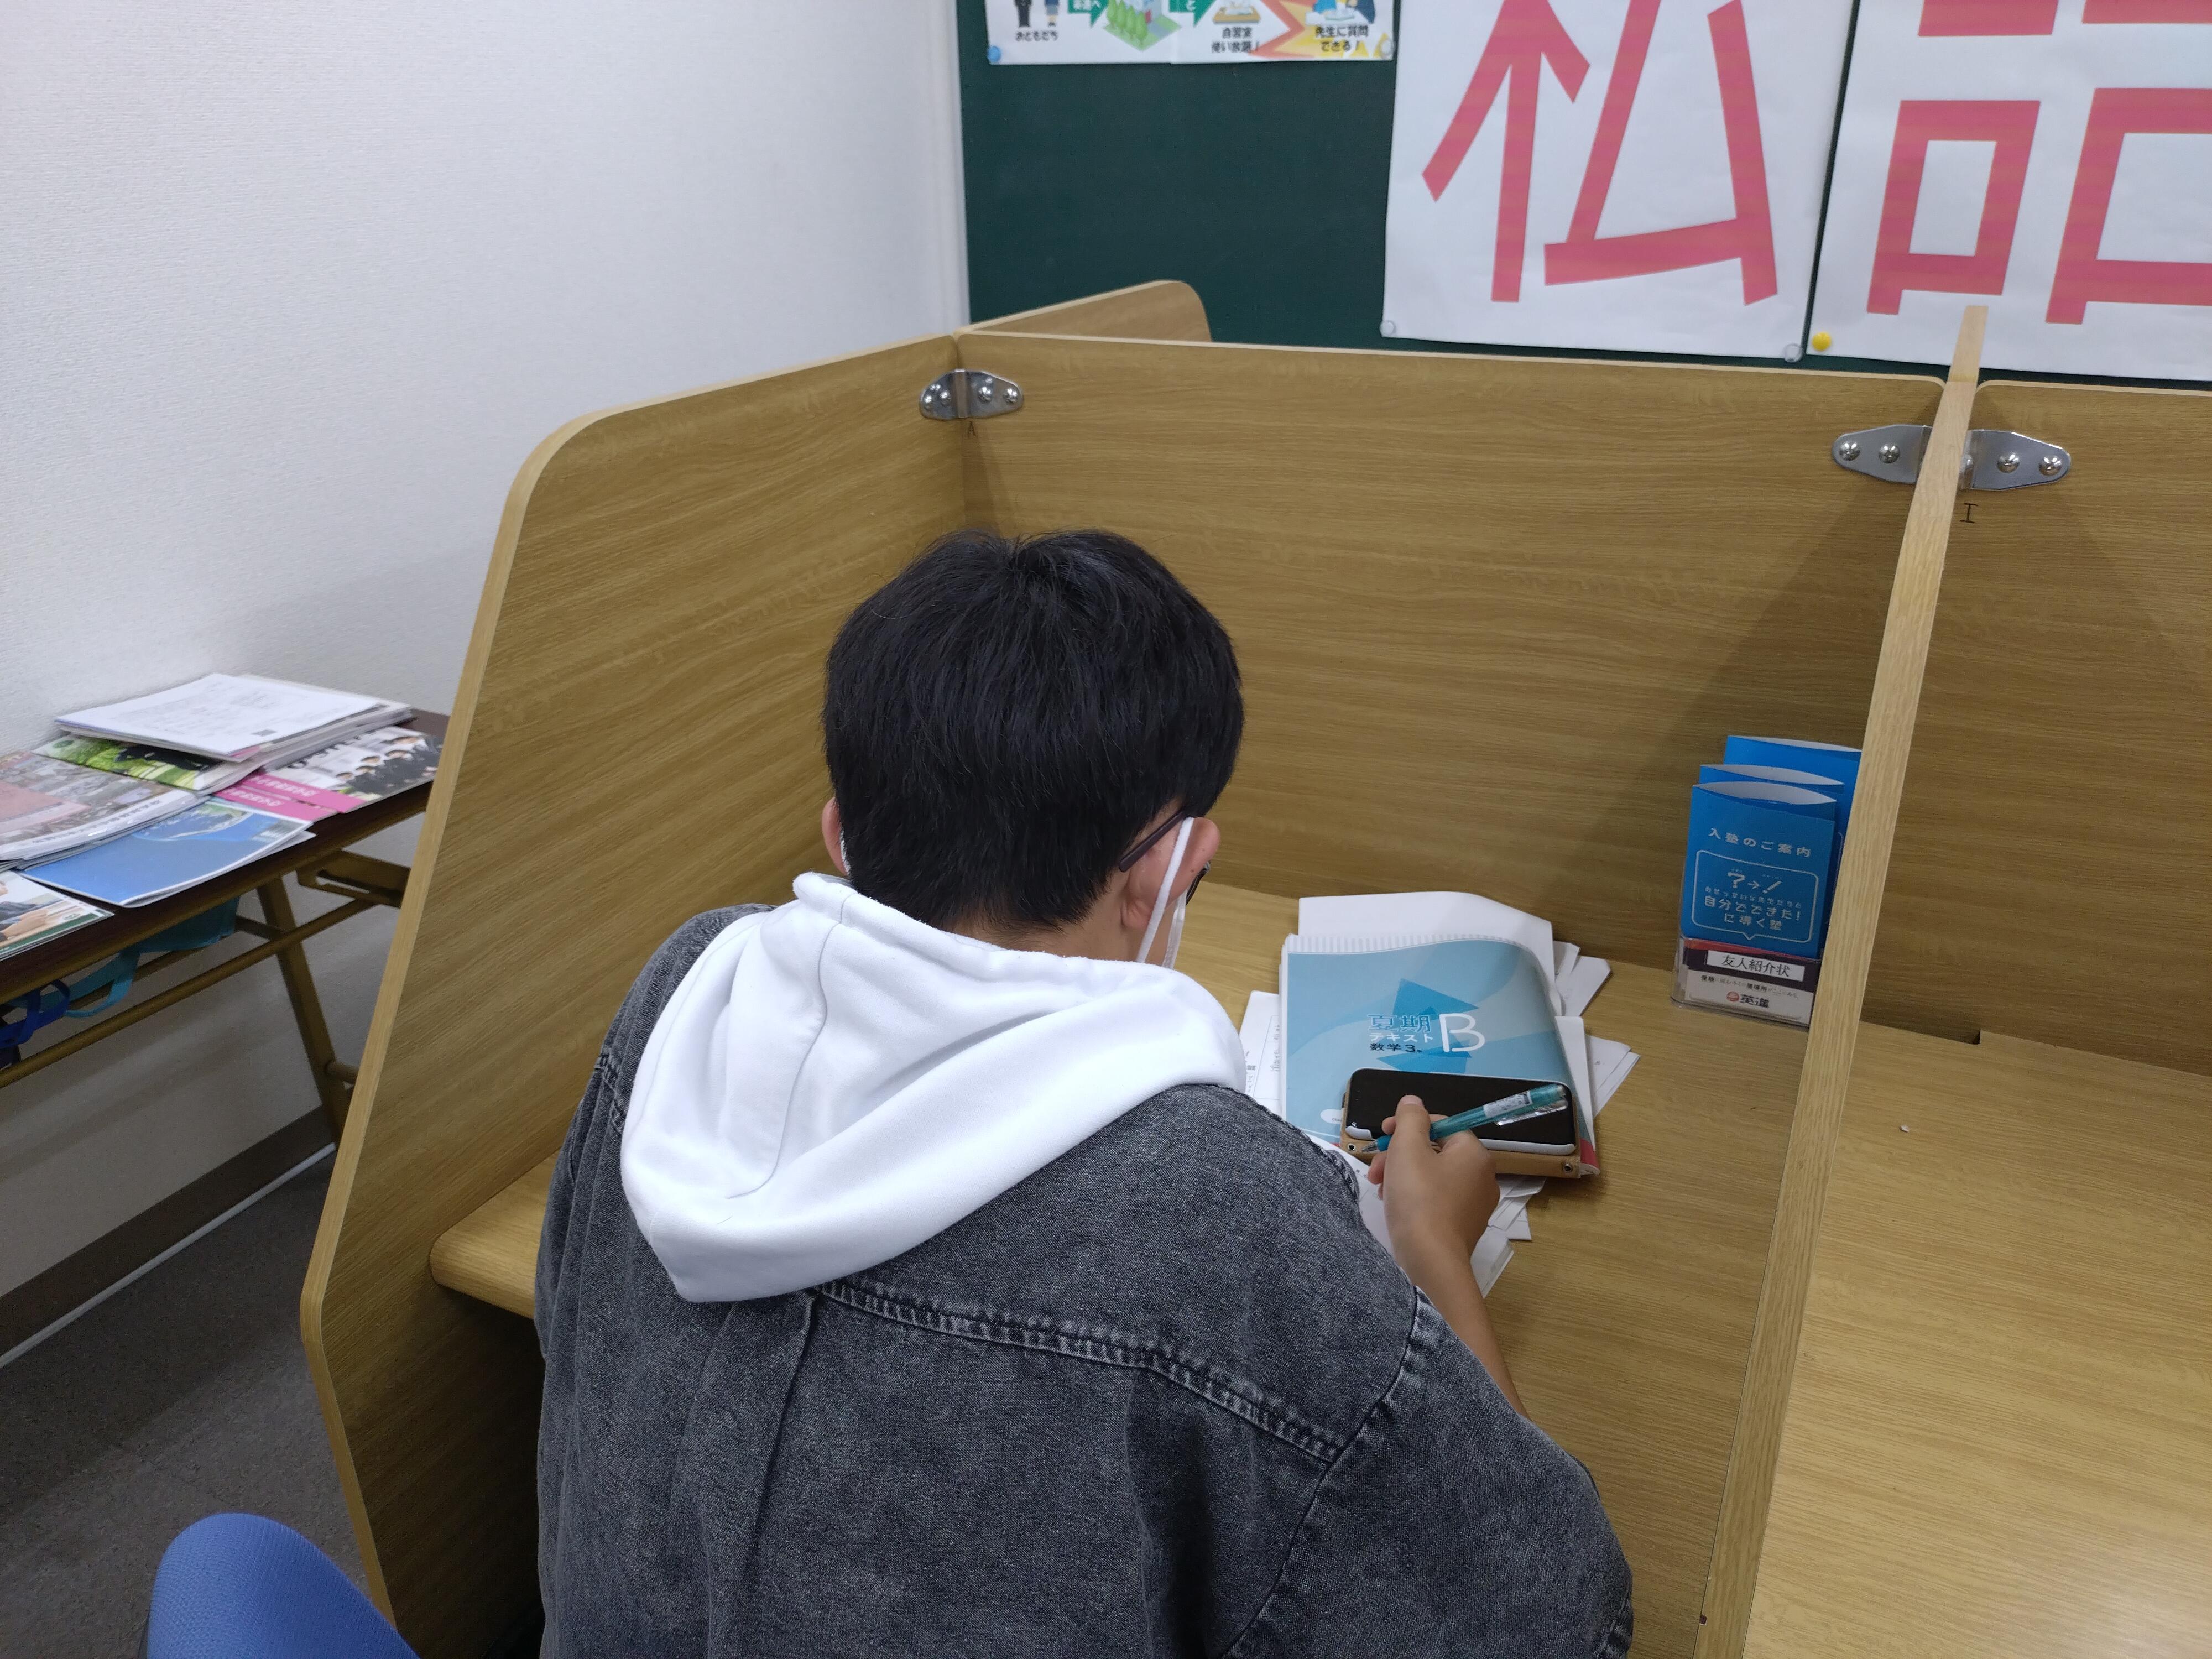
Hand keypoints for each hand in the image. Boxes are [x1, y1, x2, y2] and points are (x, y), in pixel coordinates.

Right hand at [1366, 1094, 1499, 1277]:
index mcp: (1474, 1153)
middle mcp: (1482, 1177)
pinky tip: (1395, 1207)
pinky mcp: (1462, 1227)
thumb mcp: (1408, 1148)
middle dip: (1400, 1154)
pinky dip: (1414, 1197)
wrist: (1430, 1261)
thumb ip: (1410, 1118)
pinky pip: (1436, 1200)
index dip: (1409, 1125)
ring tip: (1381, 1189)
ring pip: (1432, 1177)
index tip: (1382, 1135)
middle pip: (1435, 1152)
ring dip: (1402, 1175)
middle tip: (1376, 1168)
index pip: (1442, 1125)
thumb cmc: (1419, 1198)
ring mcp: (1474, 1205)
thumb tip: (1413, 1102)